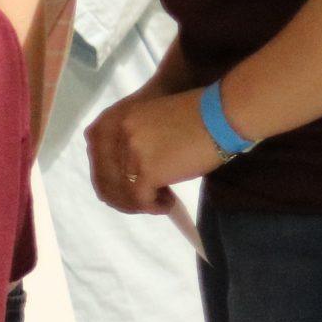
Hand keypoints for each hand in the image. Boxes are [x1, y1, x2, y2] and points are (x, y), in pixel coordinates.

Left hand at [87, 85, 222, 213]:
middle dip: (123, 196)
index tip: (131, 185)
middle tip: (144, 200)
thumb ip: (138, 139)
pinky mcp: (147, 171)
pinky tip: (168, 204)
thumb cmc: (200, 114)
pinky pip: (140, 200)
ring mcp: (130, 154)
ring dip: (139, 203)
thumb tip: (135, 169)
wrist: (222, 114)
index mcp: (115, 120)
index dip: (112, 178)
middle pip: (105, 179)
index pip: (99, 158)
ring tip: (160, 202)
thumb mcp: (155, 119)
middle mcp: (117, 136)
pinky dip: (153, 206)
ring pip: (122, 192)